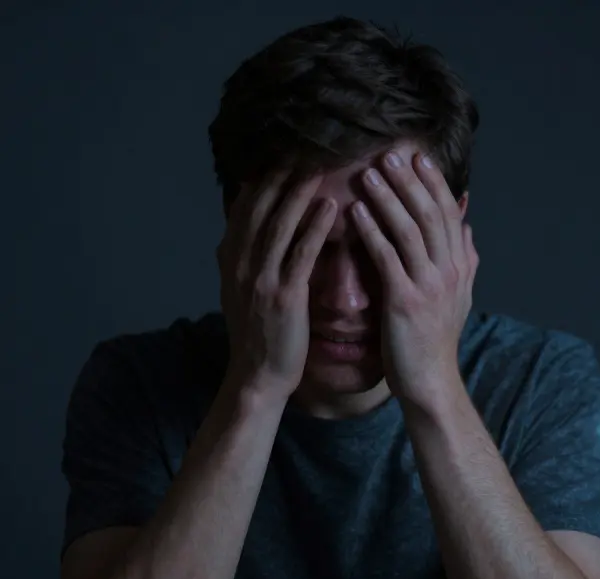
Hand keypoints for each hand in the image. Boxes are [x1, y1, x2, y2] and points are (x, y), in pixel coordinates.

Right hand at [217, 169, 335, 401]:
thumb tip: (246, 221)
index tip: (284, 151)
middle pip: (261, 207)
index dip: (265, 177)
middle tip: (304, 145)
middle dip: (281, 174)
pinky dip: (315, 227)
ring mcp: (260, 279)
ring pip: (279, 224)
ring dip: (299, 191)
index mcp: (231, 258)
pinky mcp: (283, 296)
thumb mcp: (242, 287)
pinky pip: (300, 254)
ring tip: (319, 164)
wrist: (258, 375)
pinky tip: (331, 206)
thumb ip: (245, 254)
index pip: (246, 206)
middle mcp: (241, 263)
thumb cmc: (258, 332)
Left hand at [350, 150, 477, 408]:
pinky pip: (387, 259)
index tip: (417, 157)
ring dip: (388, 198)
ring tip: (368, 173)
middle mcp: (448, 271)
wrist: (430, 381)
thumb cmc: (435, 339)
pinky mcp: (405, 302)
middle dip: (410, 182)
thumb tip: (467, 228)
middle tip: (390, 153)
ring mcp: (429, 286)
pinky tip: (355, 213)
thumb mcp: (458, 296)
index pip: (447, 214)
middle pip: (429, 214)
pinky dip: (372, 232)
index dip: (433, 183)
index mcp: (458, 266)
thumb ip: (463, 259)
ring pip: (409, 231)